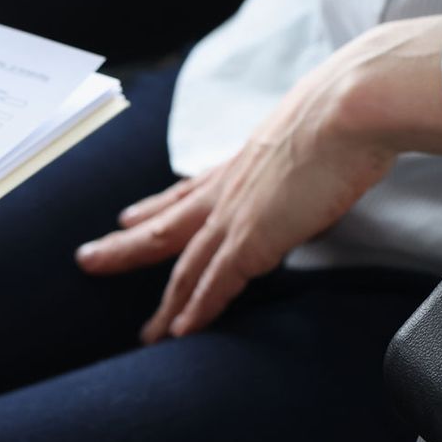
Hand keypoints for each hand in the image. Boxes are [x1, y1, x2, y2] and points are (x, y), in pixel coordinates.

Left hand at [75, 13, 441, 341]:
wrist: (351, 108)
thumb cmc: (347, 113)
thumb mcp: (314, 131)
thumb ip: (308, 152)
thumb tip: (330, 158)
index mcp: (244, 162)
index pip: (190, 191)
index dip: (157, 206)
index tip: (129, 216)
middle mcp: (230, 188)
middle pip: (165, 227)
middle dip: (126, 248)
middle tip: (89, 261)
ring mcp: (236, 215)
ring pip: (184, 265)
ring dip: (164, 302)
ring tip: (145, 332)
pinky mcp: (252, 239)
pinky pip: (215, 283)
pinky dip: (196, 309)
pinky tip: (179, 332)